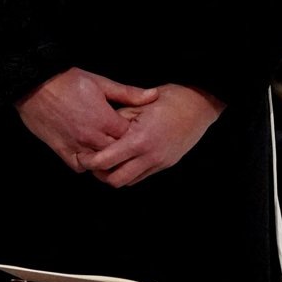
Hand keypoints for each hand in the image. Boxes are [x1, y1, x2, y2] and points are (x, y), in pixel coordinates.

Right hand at [15, 67, 159, 170]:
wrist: (35, 86)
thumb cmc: (69, 81)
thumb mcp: (102, 83)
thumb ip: (129, 94)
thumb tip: (153, 95)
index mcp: (104, 119)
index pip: (130, 136)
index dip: (136, 133)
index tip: (139, 129)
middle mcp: (91, 136)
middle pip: (117, 152)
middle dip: (125, 148)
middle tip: (129, 142)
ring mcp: (76, 145)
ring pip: (99, 164)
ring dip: (107, 159)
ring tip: (112, 150)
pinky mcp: (61, 150)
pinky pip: (79, 167)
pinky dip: (87, 164)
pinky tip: (92, 154)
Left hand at [78, 83, 224, 186]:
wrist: (199, 105)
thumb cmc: (170, 99)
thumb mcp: (139, 105)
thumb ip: (117, 121)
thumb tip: (98, 133)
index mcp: (140, 139)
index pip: (106, 161)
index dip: (89, 161)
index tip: (82, 155)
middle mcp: (150, 156)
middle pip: (115, 180)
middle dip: (100, 174)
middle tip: (92, 161)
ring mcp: (159, 162)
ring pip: (128, 182)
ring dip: (115, 174)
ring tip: (109, 160)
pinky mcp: (165, 164)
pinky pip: (141, 176)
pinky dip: (129, 171)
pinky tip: (126, 158)